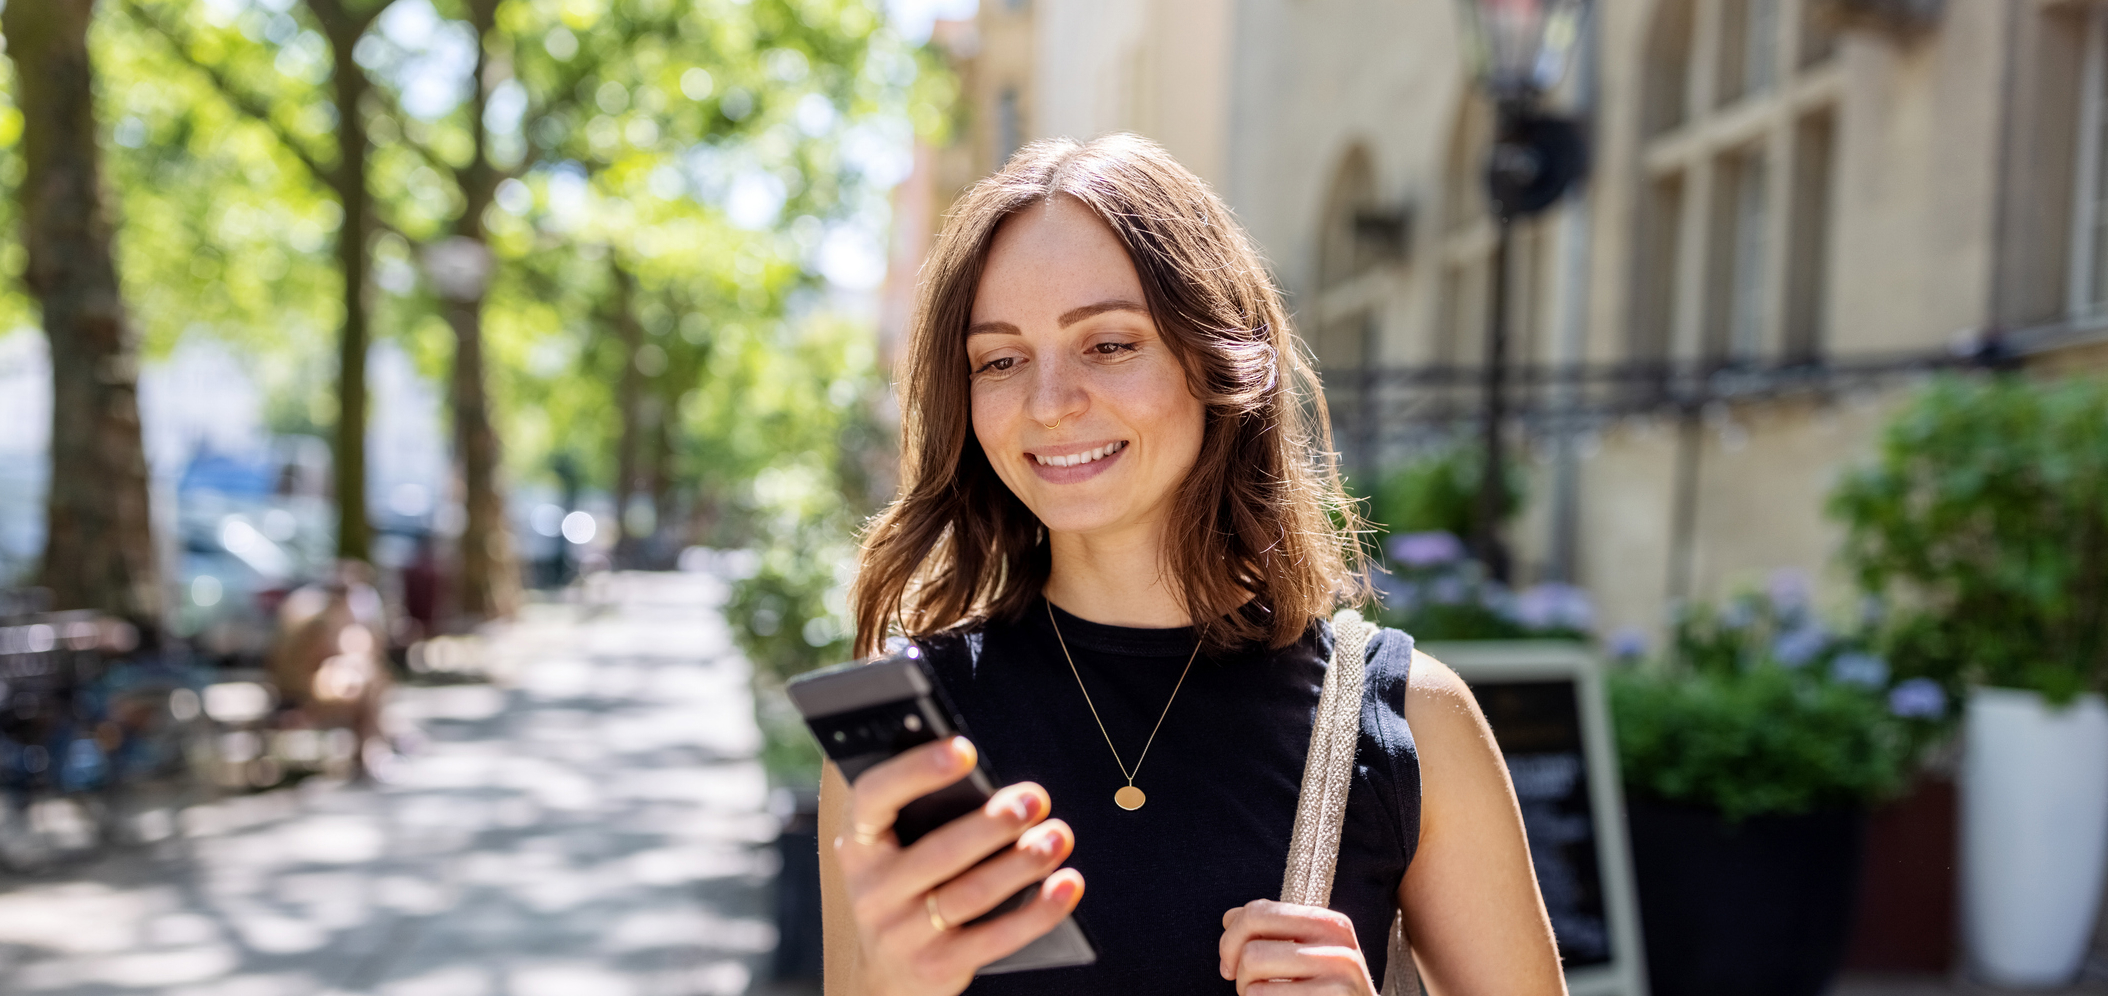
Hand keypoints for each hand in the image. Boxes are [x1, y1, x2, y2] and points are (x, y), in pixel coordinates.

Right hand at [837, 736, 1084, 995]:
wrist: (887, 974)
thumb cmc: (905, 886)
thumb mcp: (894, 850)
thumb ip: (924, 814)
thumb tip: (995, 786)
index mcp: (857, 844)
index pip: (874, 797)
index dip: (916, 771)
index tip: (965, 750)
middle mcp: (871, 890)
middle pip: (938, 852)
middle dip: (993, 824)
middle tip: (1035, 798)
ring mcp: (901, 934)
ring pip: (972, 893)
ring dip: (1023, 862)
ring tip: (1058, 836)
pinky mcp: (937, 966)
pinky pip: (996, 938)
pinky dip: (1039, 911)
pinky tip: (1067, 883)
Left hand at [1219, 899, 1377, 995]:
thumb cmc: (1324, 991)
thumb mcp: (1306, 953)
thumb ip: (1270, 930)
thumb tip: (1230, 917)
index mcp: (1329, 922)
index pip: (1257, 912)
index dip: (1230, 939)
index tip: (1229, 963)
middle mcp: (1338, 942)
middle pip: (1251, 947)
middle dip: (1237, 970)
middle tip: (1245, 985)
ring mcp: (1339, 972)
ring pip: (1254, 968)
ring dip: (1247, 990)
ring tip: (1264, 995)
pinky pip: (1265, 994)